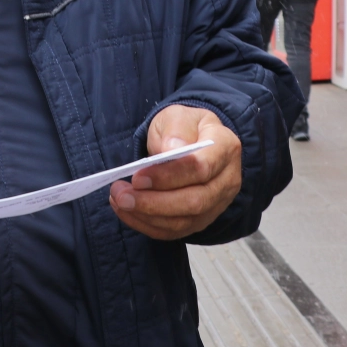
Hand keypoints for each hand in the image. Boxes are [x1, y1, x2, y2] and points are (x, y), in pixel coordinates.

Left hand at [108, 105, 241, 240]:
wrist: (192, 141)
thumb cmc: (185, 129)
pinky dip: (147, 225)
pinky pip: (175, 231)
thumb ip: (175, 129)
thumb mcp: (177, 116)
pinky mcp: (202, 220)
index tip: (137, 176)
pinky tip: (127, 212)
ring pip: (183, 221)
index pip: (201, 168)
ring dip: (146, 215)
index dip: (168, 176)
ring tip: (119, 200)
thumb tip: (170, 150)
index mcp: (225, 147)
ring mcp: (217, 204)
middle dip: (153, 202)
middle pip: (194, 201)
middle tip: (121, 194)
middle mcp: (227, 180)